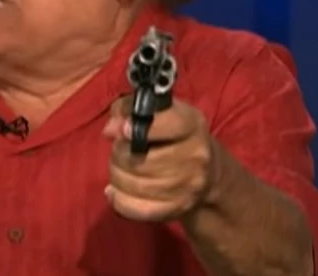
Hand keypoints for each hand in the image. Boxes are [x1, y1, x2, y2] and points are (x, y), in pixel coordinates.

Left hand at [103, 97, 220, 221]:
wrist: (207, 175)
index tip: (122, 130)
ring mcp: (188, 186)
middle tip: (118, 151)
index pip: (167, 124)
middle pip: (142, 160)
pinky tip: (114, 191)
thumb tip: (110, 129)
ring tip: (119, 169)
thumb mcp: (158, 112)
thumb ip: (128, 109)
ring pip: (136, 185)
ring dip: (117, 176)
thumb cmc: (174, 136)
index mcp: (192, 125)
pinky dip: (119, 200)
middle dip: (119, 154)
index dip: (137, 127)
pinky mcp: (177, 209)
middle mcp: (196, 156)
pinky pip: (138, 209)